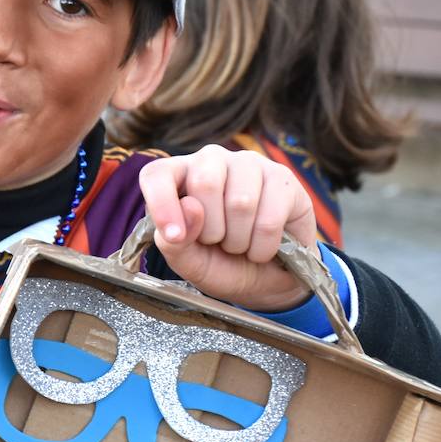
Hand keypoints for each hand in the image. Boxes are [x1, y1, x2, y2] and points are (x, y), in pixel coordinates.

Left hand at [138, 145, 316, 311]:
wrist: (265, 280)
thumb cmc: (220, 264)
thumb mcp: (189, 262)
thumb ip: (175, 241)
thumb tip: (190, 208)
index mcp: (178, 176)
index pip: (157, 174)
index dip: (162, 204)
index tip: (174, 237)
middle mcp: (212, 161)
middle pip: (205, 182)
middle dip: (211, 229)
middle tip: (218, 242)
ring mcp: (249, 164)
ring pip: (241, 201)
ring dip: (239, 241)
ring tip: (241, 244)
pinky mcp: (282, 178)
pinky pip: (270, 218)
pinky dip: (263, 247)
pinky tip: (263, 247)